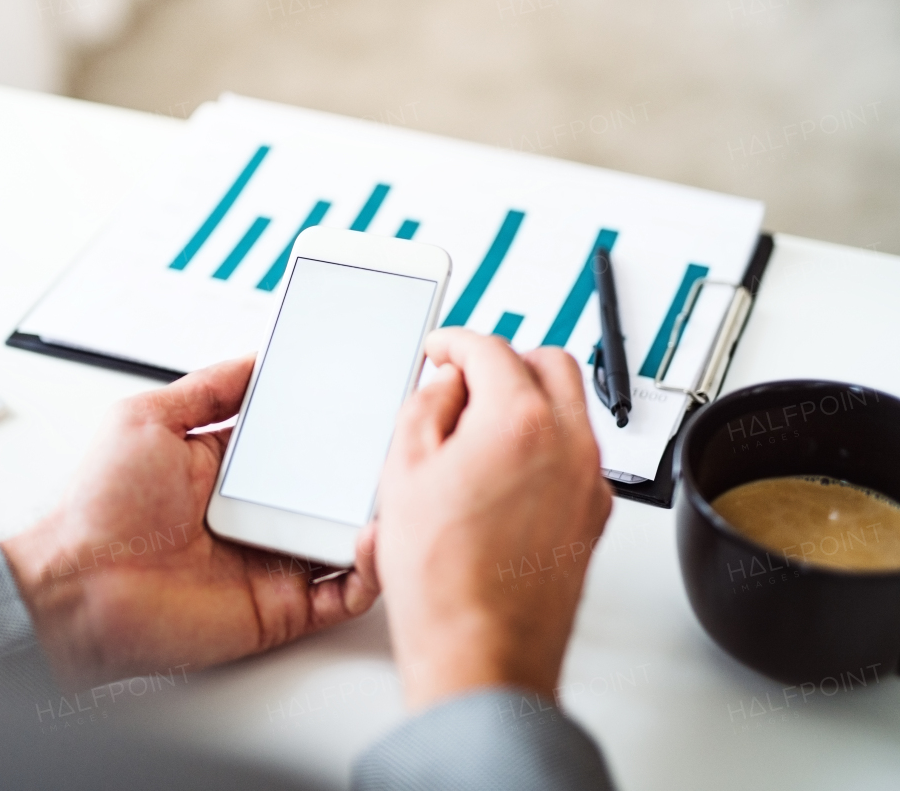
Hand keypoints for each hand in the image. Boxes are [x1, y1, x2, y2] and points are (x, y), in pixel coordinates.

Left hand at [0, 355, 379, 687]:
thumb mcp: (148, 418)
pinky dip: (369, 572)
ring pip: (349, 540)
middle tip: (399, 438)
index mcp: (230, 471)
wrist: (79, 586)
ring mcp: (274, 561)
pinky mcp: (282, 608)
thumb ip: (208, 389)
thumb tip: (255, 359)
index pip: (299, 442)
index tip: (368, 395)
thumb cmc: (99, 507)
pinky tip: (371, 541)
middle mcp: (258, 516)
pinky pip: (344, 595)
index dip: (334, 422)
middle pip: (332, 489)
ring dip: (379, 516)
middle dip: (367, 467)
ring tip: (398, 486)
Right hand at [375, 329, 611, 709]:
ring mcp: (589, 482)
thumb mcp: (402, 473)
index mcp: (520, 421)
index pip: (491, 348)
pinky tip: (500, 473)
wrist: (481, 652)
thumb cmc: (442, 580)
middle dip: (504, 360)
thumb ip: (425, 407)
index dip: (455, 342)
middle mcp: (569, 444)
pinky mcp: (593, 517)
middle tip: (464, 379)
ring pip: (569, 408)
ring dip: (527, 400)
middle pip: (549, 363)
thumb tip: (444, 386)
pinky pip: (575, 455)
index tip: (440, 350)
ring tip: (476, 430)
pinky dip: (543, 444)